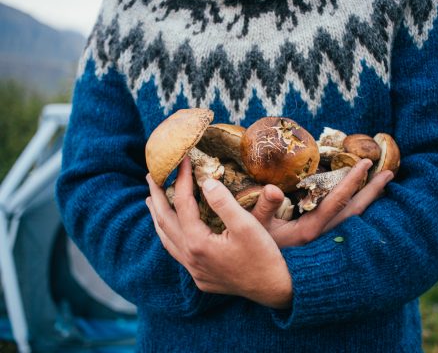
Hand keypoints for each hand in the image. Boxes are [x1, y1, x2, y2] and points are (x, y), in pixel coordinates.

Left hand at [146, 158, 291, 308]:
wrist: (274, 289)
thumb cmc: (264, 256)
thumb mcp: (247, 225)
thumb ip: (224, 202)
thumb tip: (205, 181)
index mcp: (198, 243)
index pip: (183, 203)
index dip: (181, 179)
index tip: (183, 160)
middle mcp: (190, 257)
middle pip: (164, 220)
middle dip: (157, 196)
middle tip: (151, 175)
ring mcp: (193, 269)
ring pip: (166, 239)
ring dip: (158, 217)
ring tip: (151, 200)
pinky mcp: (200, 277)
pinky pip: (176, 251)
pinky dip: (169, 234)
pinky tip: (172, 229)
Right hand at [251, 160, 393, 246]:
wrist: (263, 279)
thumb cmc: (254, 249)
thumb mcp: (253, 227)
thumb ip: (264, 207)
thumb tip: (273, 188)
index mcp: (309, 230)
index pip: (336, 201)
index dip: (352, 181)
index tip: (366, 163)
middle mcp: (322, 237)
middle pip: (354, 212)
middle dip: (372, 191)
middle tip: (389, 172)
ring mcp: (324, 242)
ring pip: (354, 221)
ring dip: (369, 202)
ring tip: (382, 187)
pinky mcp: (323, 245)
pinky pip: (347, 227)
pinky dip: (359, 214)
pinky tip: (363, 206)